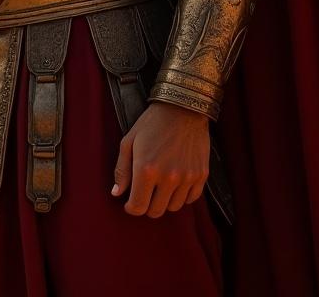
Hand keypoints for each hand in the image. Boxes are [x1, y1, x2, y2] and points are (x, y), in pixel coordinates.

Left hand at [112, 101, 209, 217]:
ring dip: (164, 201)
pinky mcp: (201, 175)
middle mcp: (168, 178)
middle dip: (147, 206)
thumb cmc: (152, 123)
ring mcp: (187, 177)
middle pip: (156, 211)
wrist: (183, 107)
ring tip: (160, 186)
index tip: (130, 202)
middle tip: (145, 193)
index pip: (138, 207)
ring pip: (174, 207)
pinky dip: (182, 196)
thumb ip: (121, 170)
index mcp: (146, 170)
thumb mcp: (129, 141)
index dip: (131, 208)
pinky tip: (176, 183)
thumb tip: (116, 194)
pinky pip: (191, 199)